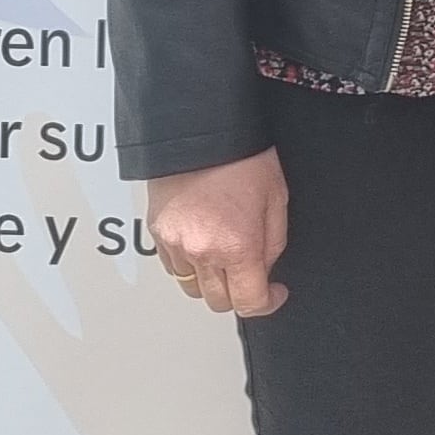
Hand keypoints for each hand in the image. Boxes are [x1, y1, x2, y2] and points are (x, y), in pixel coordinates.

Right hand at [147, 149, 290, 315]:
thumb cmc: (242, 157)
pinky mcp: (158, 234)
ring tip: (225, 255)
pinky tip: (203, 243)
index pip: (249, 302)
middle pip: (219, 302)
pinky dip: (189, 265)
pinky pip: (173, 267)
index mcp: (236, 245)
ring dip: (211, 281)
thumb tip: (265, 269)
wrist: (200, 131)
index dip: (268, 302)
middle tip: (251, 272)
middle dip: (239, 293)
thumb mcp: (276, 198)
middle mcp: (202, 251)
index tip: (275, 294)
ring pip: (193, 288)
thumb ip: (273, 242)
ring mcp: (175, 245)